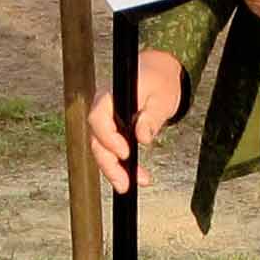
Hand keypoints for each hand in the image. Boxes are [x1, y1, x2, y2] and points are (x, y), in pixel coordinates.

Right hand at [86, 48, 182, 193]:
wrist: (160, 72)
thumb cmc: (161, 81)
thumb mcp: (163, 97)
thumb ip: (152, 117)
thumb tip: (142, 137)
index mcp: (112, 95)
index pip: (99, 118)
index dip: (109, 138)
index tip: (126, 153)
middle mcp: (103, 109)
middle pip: (96, 139)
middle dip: (108, 164)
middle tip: (124, 183)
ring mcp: (106, 121)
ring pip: (101, 149)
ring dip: (114, 170)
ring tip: (128, 186)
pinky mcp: (113, 131)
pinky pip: (111, 150)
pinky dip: (121, 165)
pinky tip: (136, 177)